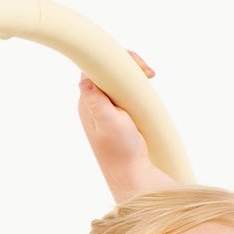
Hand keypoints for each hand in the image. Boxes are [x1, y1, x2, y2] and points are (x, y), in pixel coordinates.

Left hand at [78, 52, 175, 200]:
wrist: (132, 173)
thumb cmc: (121, 151)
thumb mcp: (110, 124)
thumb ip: (96, 103)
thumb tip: (84, 82)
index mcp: (88, 102)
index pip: (95, 67)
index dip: (114, 60)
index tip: (137, 69)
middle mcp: (93, 102)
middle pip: (107, 68)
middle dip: (128, 64)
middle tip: (149, 74)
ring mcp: (106, 107)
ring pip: (117, 78)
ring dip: (133, 73)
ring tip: (149, 78)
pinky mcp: (118, 112)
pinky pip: (124, 89)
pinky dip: (135, 84)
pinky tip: (146, 87)